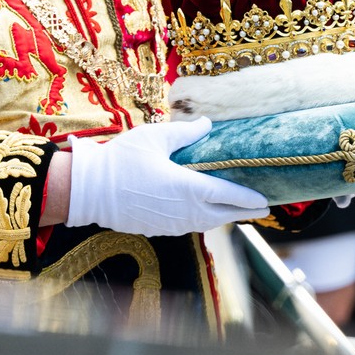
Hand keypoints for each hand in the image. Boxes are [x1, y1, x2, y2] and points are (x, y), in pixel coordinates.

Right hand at [66, 118, 269, 235]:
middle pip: (223, 215)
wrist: (88, 190)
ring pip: (207, 223)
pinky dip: (204, 220)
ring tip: (237, 209)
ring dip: (224, 217)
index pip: (228, 195)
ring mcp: (172, 224)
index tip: (266, 199)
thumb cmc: (121, 160)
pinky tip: (205, 212)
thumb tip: (208, 125)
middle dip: (244, 211)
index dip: (249, 198)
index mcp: (188, 189)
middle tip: (261, 207)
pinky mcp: (159, 229)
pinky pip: (190, 226)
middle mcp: (185, 211)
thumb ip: (186, 132)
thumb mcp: (155, 137)